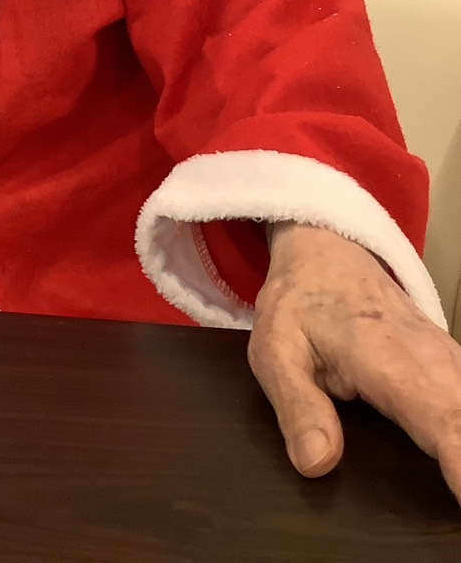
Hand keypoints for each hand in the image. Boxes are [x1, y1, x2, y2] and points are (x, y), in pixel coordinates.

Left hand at [248, 223, 460, 500]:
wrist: (326, 253)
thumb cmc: (299, 303)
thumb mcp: (275, 349)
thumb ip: (296, 405)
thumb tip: (317, 464)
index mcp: (387, 357)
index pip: (440, 418)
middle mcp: (431, 359)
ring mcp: (449, 361)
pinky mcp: (453, 366)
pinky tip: (458, 455)